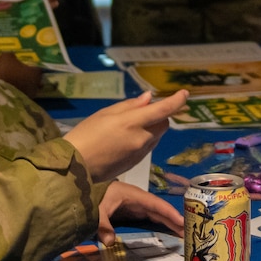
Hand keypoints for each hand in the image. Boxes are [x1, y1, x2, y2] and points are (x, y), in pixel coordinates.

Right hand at [0, 53, 41, 96]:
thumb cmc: (6, 72)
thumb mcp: (7, 57)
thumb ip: (10, 55)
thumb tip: (11, 56)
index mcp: (35, 75)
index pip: (33, 64)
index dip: (23, 58)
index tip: (14, 55)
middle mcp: (30, 86)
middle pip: (17, 73)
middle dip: (5, 67)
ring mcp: (18, 96)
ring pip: (5, 81)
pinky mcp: (6, 102)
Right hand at [63, 90, 185, 181]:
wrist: (76, 166)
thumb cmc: (86, 134)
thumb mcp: (105, 114)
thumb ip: (129, 106)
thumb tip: (148, 99)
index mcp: (133, 122)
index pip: (163, 110)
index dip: (177, 101)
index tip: (184, 94)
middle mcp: (141, 139)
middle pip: (163, 124)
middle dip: (160, 116)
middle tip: (146, 112)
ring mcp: (140, 153)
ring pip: (156, 137)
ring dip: (152, 129)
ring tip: (132, 127)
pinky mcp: (136, 163)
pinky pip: (147, 147)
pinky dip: (144, 140)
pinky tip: (127, 140)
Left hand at [96, 181, 183, 245]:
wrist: (86, 189)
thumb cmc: (94, 195)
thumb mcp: (97, 209)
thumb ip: (103, 225)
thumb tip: (110, 243)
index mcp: (134, 196)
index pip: (156, 205)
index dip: (170, 213)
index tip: (183, 222)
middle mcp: (139, 201)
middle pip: (160, 211)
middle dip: (174, 220)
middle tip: (188, 233)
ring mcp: (136, 206)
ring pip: (156, 215)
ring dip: (168, 223)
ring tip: (182, 235)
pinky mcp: (132, 212)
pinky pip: (149, 219)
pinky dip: (159, 225)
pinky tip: (165, 233)